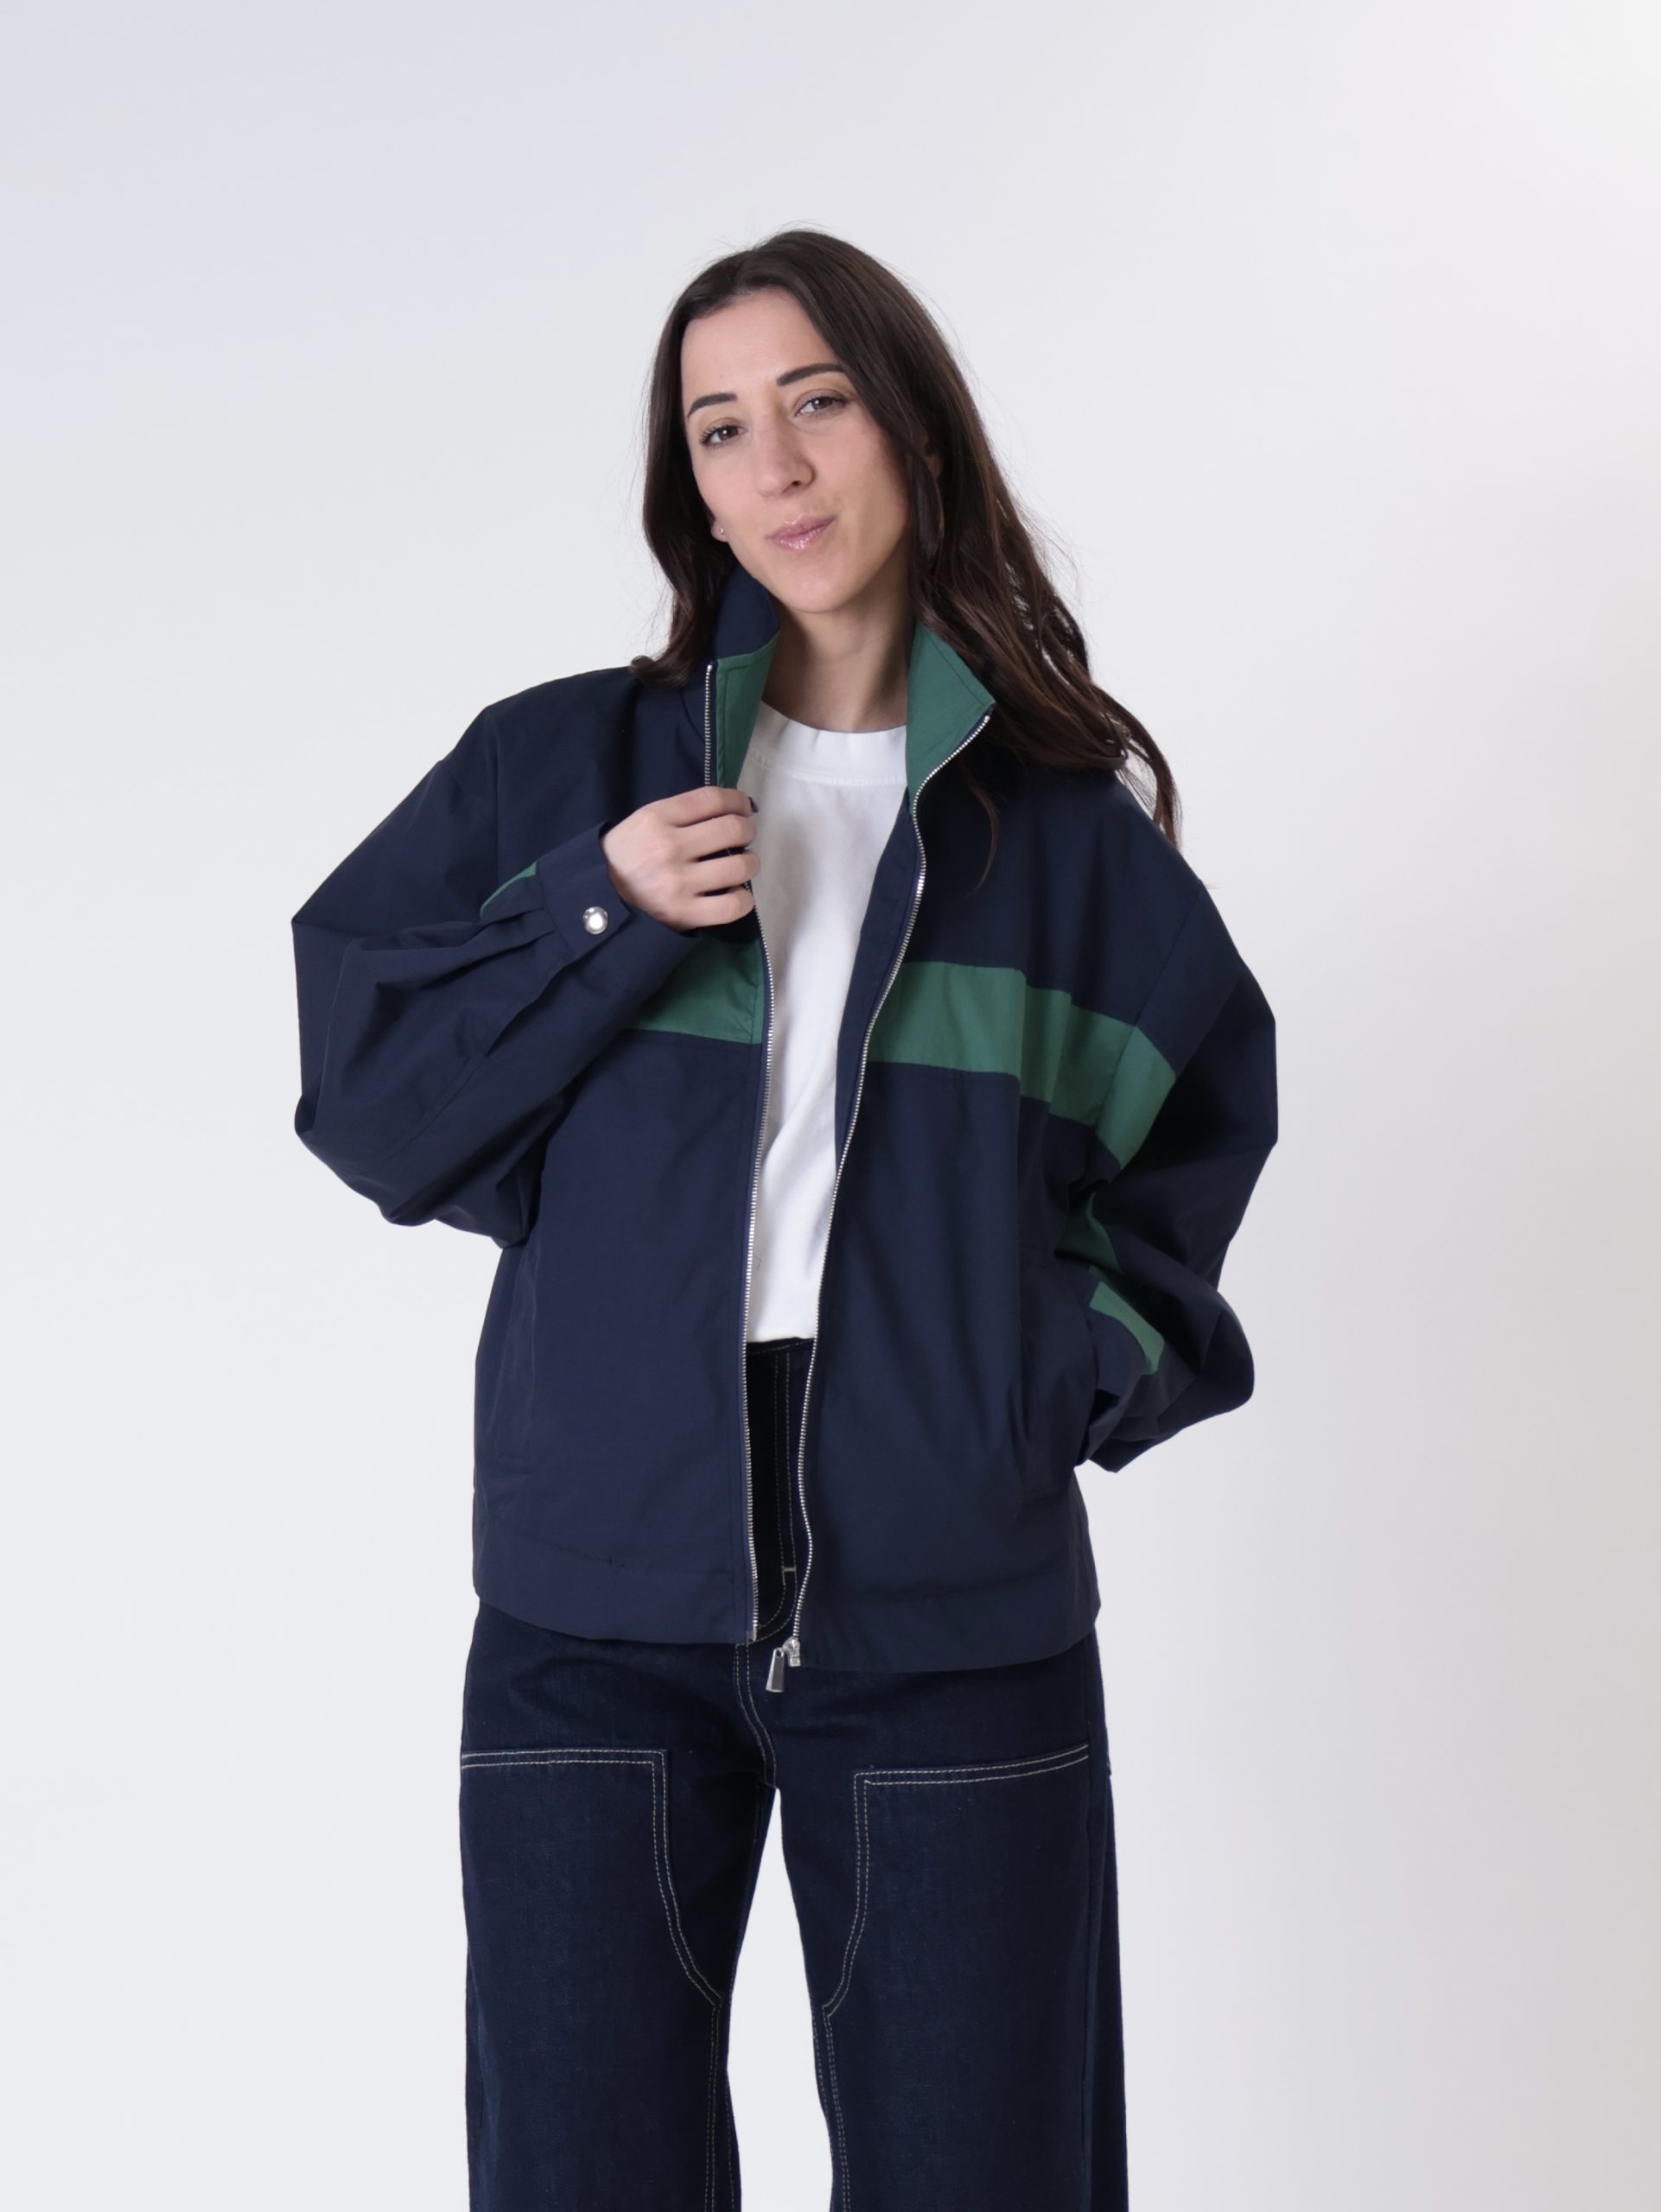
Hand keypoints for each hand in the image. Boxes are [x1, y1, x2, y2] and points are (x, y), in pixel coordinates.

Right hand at [601, 786, 758, 931]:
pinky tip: (735, 893)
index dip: (738, 801)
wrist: (596, 898)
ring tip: (743, 864)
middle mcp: (669, 847)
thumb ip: (680, 814)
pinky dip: (743, 898)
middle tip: (744, 837)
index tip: (743, 807)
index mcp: (656, 818)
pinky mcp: (684, 914)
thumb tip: (727, 809)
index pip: (712, 799)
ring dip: (749, 863)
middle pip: (733, 829)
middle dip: (747, 830)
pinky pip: (733, 905)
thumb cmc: (624, 856)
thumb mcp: (641, 822)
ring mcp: (678, 882)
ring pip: (739, 866)